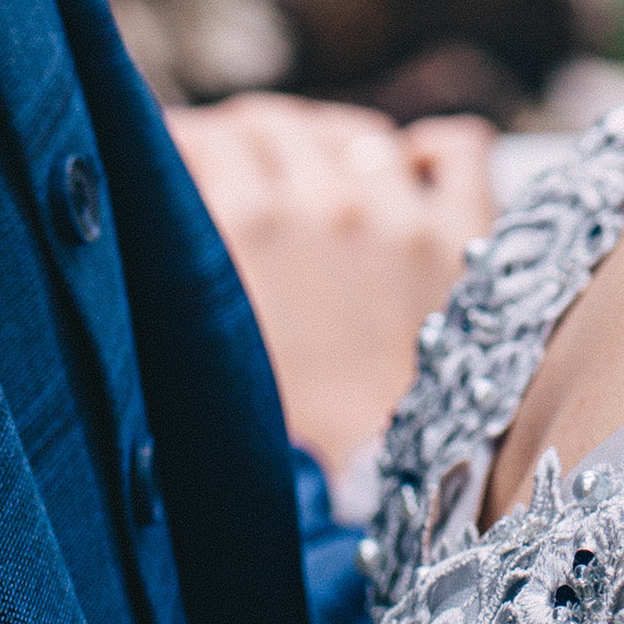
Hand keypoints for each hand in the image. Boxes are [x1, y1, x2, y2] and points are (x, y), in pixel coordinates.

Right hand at [171, 92, 497, 483]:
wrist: (383, 498)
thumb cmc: (282, 446)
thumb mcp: (204, 353)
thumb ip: (188, 270)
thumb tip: (159, 218)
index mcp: (250, 228)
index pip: (211, 139)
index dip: (188, 141)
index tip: (178, 155)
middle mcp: (323, 201)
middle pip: (276, 124)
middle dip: (246, 135)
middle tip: (236, 159)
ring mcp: (400, 211)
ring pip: (353, 132)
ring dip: (324, 142)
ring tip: (314, 168)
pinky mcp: (464, 232)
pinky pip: (455, 147)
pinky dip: (430, 151)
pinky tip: (412, 166)